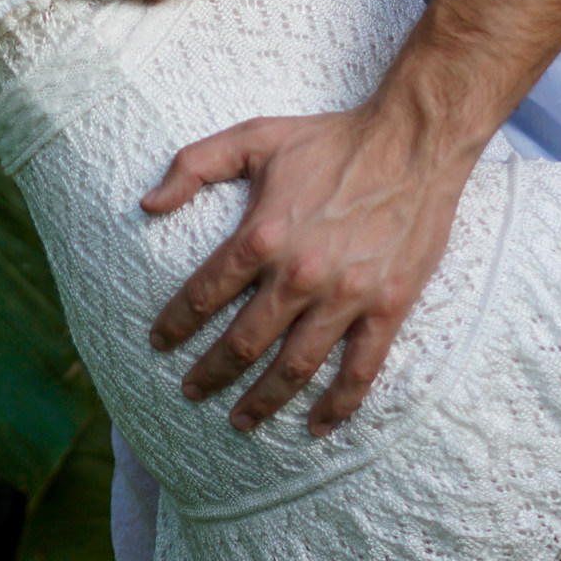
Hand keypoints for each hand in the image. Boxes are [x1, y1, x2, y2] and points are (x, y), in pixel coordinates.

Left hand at [142, 94, 476, 435]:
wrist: (411, 143)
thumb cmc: (329, 139)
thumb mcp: (255, 136)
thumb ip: (194, 164)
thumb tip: (148, 204)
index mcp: (264, 234)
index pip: (204, 292)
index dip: (176, 322)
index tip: (159, 341)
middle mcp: (299, 273)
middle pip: (243, 342)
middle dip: (211, 372)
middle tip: (191, 391)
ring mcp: (345, 296)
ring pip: (294, 367)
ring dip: (263, 400)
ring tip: (239, 420)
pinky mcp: (387, 307)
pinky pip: (360, 371)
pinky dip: (338, 405)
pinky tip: (317, 425)